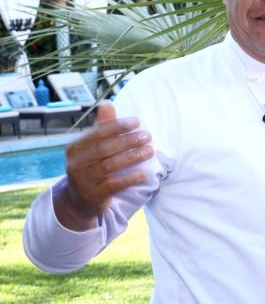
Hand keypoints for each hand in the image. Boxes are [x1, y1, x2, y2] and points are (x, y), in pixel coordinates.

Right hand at [54, 103, 152, 230]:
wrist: (78, 200)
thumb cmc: (90, 168)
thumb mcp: (91, 148)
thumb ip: (101, 127)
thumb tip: (107, 103)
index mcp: (75, 148)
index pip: (97, 134)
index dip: (117, 126)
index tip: (137, 122)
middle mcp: (76, 163)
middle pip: (104, 148)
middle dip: (128, 141)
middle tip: (148, 136)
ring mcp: (84, 180)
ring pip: (110, 166)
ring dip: (132, 157)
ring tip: (150, 151)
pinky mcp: (94, 195)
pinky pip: (114, 185)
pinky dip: (129, 179)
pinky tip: (143, 174)